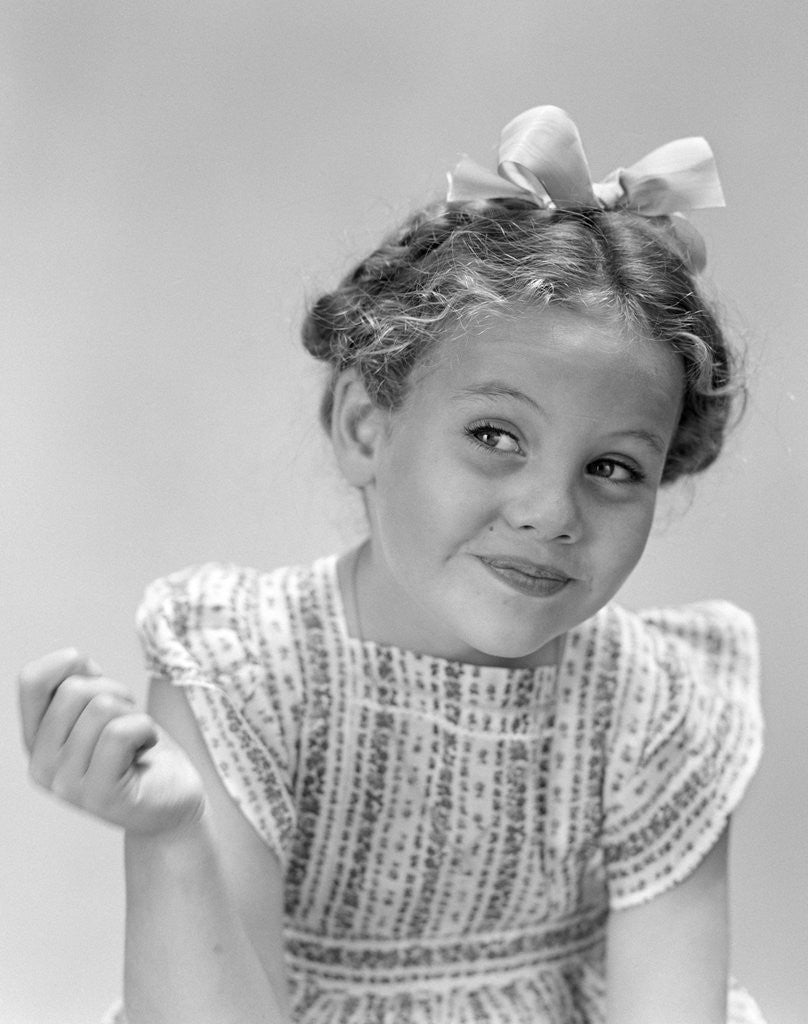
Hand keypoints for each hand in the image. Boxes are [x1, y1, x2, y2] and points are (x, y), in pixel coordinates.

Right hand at [19, 649, 205, 834]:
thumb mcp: (104, 711)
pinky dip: (145, 729)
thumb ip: (80, 686)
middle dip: (114, 691)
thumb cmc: (140, 751)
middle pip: (74, 690)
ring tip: (138, 739)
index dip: (69, 663)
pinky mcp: (100, 795)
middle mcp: (41, 766)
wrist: (172, 802)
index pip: (31, 681)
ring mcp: (67, 785)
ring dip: (133, 714)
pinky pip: (121, 733)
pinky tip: (147, 748)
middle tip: (128, 719)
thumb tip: (73, 659)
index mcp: (36, 740)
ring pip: (101, 708)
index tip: (97, 676)